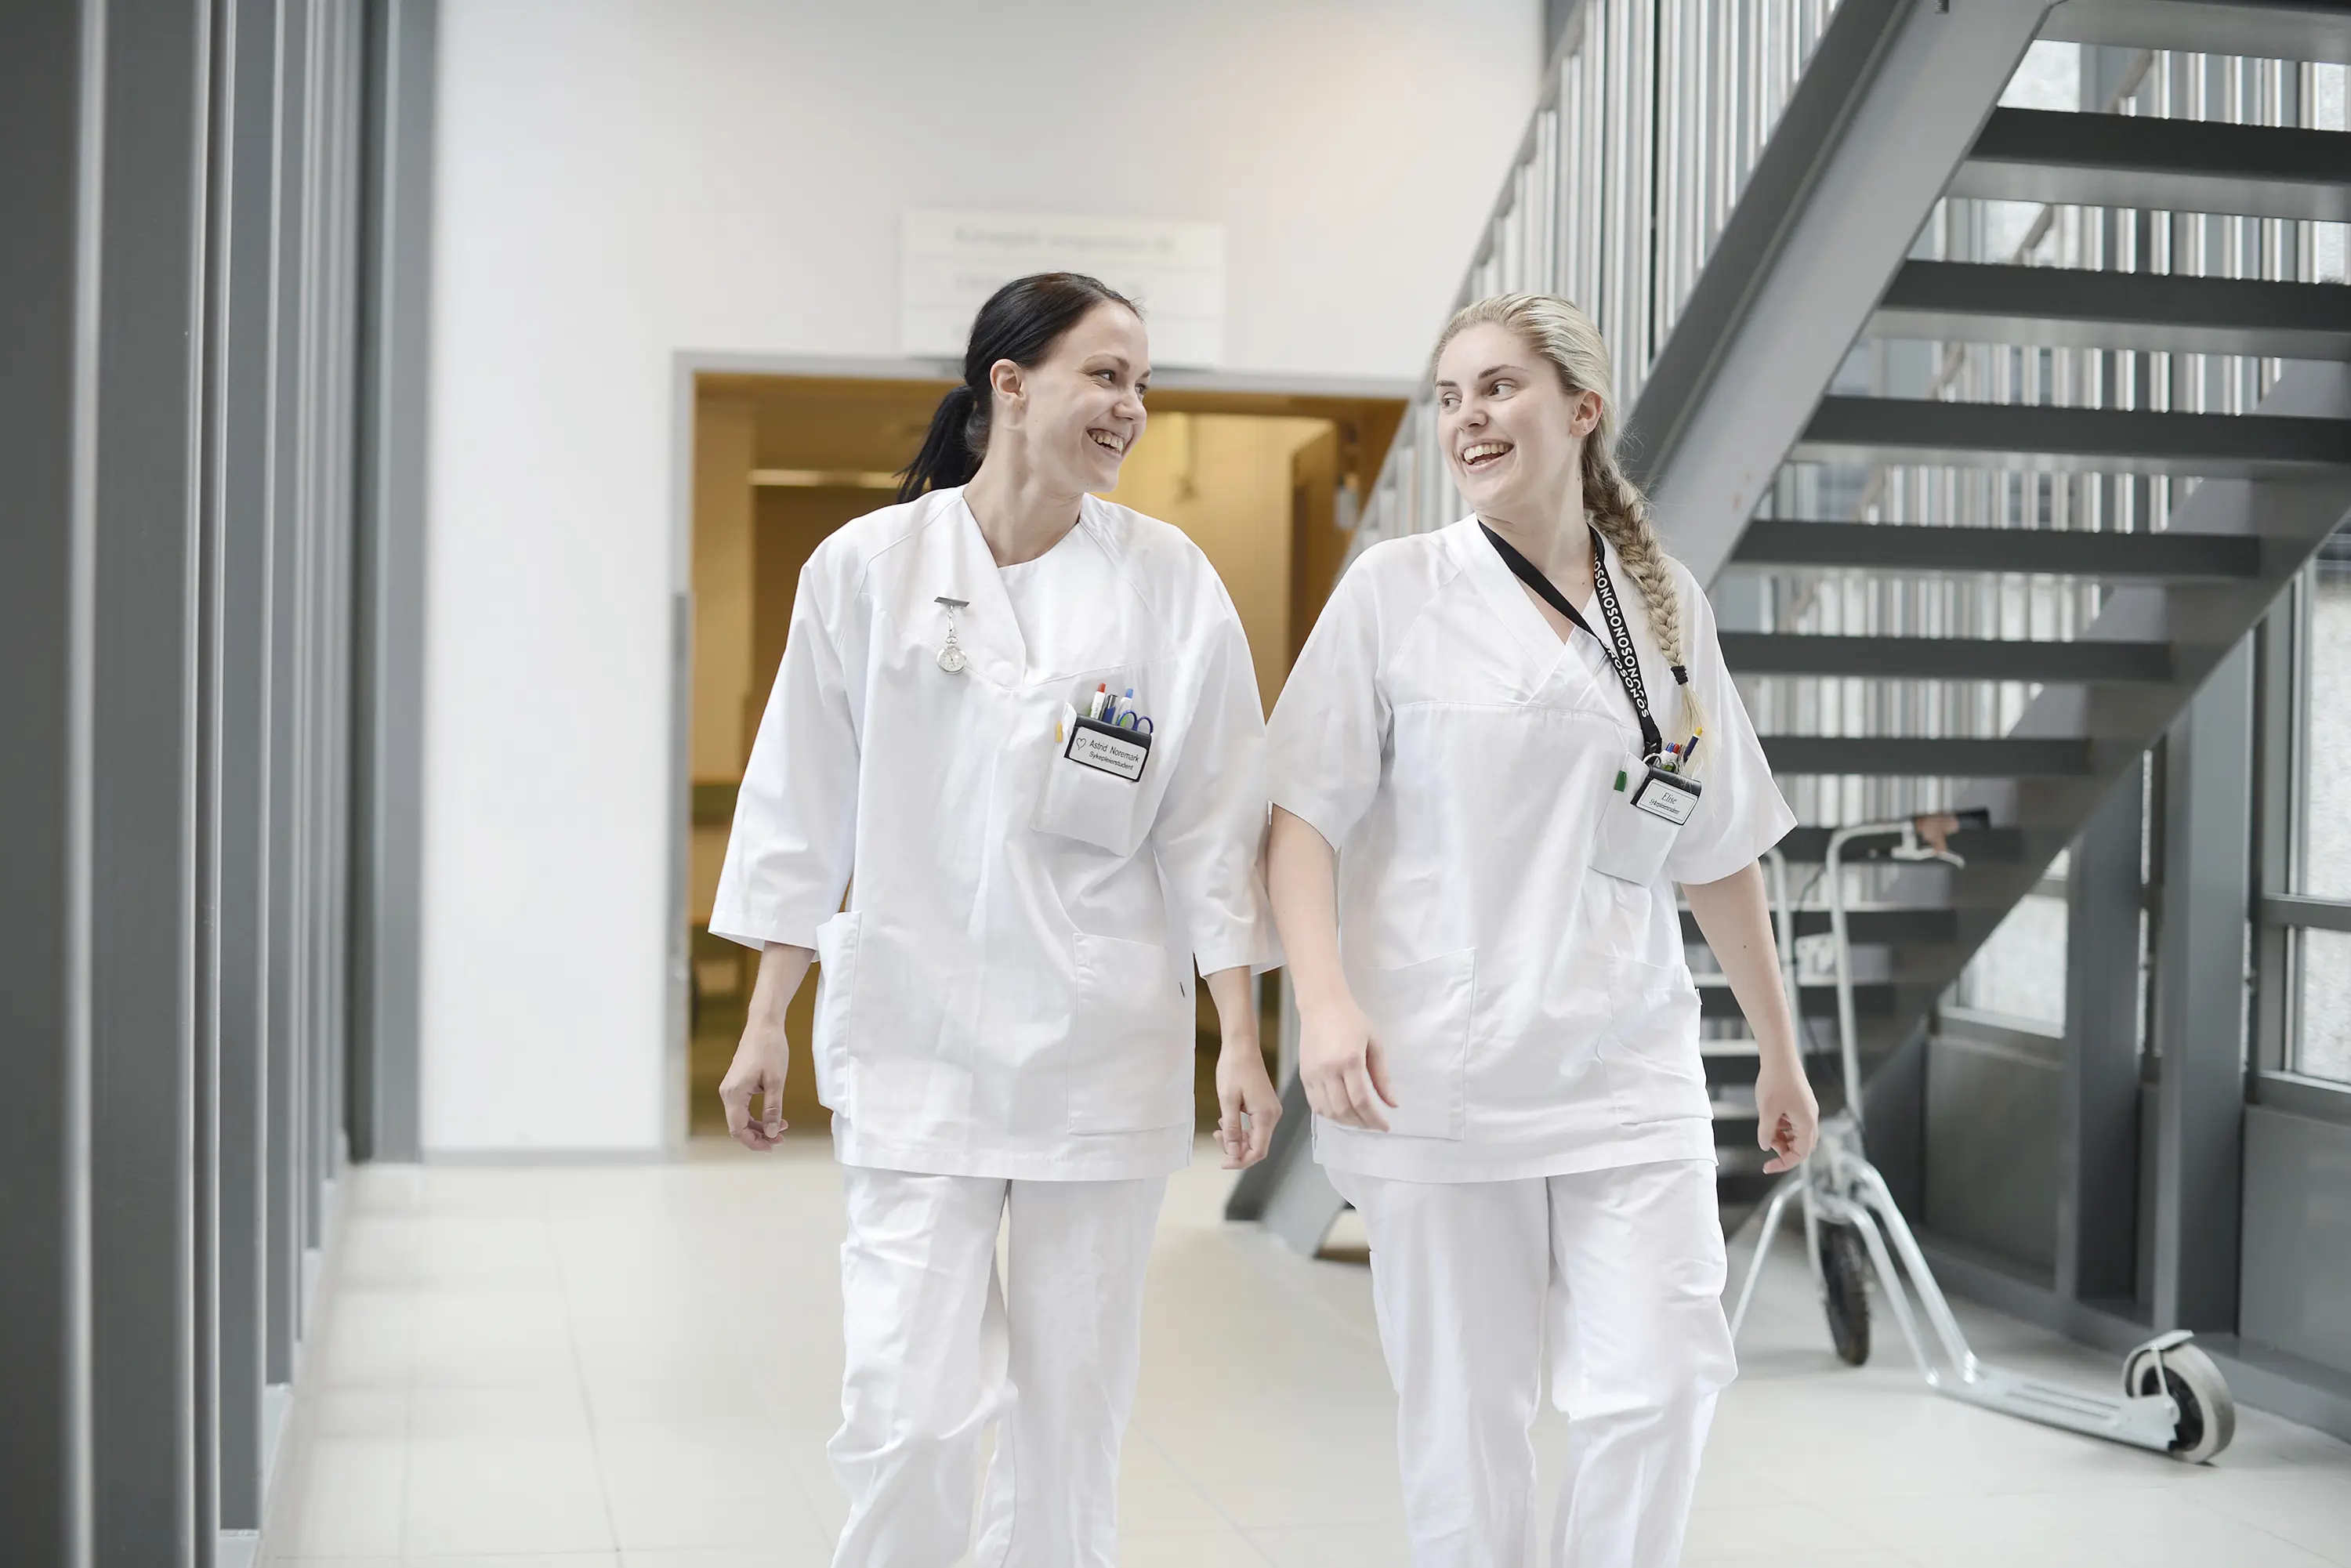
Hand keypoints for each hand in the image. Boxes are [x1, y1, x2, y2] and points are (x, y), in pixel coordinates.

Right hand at [718, 1016, 790, 1151]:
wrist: (764, 1025)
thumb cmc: (770, 1049)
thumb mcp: (776, 1081)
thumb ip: (773, 1109)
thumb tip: (773, 1132)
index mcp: (734, 1094)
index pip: (738, 1129)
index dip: (755, 1142)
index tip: (773, 1146)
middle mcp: (727, 1093)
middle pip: (738, 1126)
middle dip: (759, 1136)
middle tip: (782, 1140)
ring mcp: (730, 1089)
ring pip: (741, 1118)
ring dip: (760, 1127)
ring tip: (782, 1130)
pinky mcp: (736, 1084)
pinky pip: (743, 1108)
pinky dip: (757, 1116)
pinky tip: (774, 1117)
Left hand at [1214, 1036, 1281, 1168]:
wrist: (1241, 1046)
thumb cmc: (1234, 1069)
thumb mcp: (1227, 1101)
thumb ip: (1231, 1129)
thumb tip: (1233, 1152)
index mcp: (1266, 1115)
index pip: (1258, 1151)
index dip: (1241, 1161)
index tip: (1223, 1163)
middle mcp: (1273, 1115)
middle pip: (1258, 1146)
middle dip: (1237, 1150)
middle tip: (1217, 1140)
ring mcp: (1271, 1110)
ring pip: (1256, 1137)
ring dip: (1237, 1139)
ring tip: (1219, 1130)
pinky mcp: (1266, 1106)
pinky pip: (1255, 1126)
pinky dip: (1241, 1129)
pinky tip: (1227, 1121)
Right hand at [1298, 992, 1395, 1131]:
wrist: (1321, 1005)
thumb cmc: (1351, 1020)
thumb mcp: (1374, 1044)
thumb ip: (1382, 1077)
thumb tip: (1393, 1103)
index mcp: (1350, 1060)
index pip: (1361, 1101)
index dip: (1374, 1118)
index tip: (1384, 1126)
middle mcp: (1328, 1070)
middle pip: (1344, 1110)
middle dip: (1361, 1123)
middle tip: (1373, 1125)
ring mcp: (1313, 1073)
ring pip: (1328, 1111)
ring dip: (1345, 1121)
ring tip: (1359, 1120)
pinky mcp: (1304, 1075)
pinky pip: (1314, 1104)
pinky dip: (1328, 1114)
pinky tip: (1340, 1112)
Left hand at [1754, 1052, 1819, 1173]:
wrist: (1779, 1057)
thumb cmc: (1776, 1081)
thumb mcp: (1767, 1111)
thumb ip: (1767, 1133)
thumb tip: (1765, 1146)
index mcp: (1807, 1123)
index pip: (1801, 1154)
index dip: (1784, 1163)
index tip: (1768, 1167)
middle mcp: (1810, 1118)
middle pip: (1802, 1146)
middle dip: (1784, 1150)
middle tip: (1768, 1146)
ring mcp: (1806, 1110)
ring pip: (1796, 1135)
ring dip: (1782, 1138)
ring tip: (1766, 1131)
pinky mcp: (1800, 1104)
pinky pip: (1793, 1123)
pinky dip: (1782, 1127)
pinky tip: (1770, 1120)